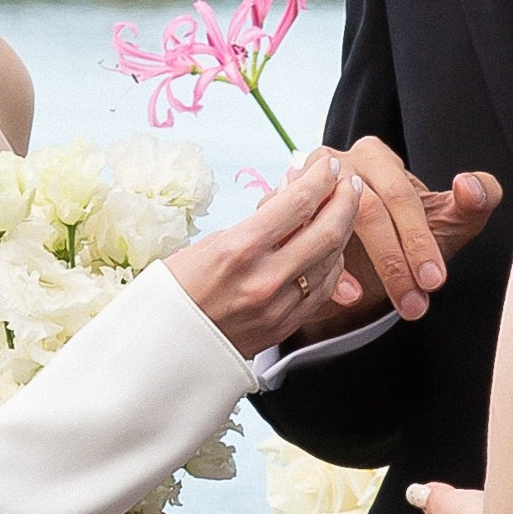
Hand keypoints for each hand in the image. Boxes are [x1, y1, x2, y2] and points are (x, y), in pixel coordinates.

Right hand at [167, 148, 364, 359]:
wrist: (165, 347)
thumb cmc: (178, 290)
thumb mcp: (210, 242)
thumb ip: (258, 220)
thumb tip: (291, 191)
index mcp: (238, 250)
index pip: (298, 203)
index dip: (320, 178)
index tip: (326, 166)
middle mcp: (264, 279)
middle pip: (327, 230)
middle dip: (345, 199)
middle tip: (347, 182)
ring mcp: (279, 307)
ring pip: (332, 260)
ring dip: (343, 229)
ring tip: (342, 209)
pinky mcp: (285, 326)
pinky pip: (324, 289)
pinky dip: (333, 263)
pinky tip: (330, 247)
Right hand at [294, 140, 501, 332]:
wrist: (364, 262)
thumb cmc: (409, 236)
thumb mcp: (448, 222)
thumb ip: (478, 199)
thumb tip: (470, 184)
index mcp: (375, 156)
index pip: (398, 193)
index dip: (419, 237)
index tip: (435, 280)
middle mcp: (334, 167)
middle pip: (364, 210)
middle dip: (393, 261)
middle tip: (415, 303)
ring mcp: (302, 194)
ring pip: (326, 227)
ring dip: (358, 270)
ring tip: (379, 304)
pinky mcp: (278, 222)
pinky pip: (294, 244)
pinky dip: (323, 274)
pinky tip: (349, 297)